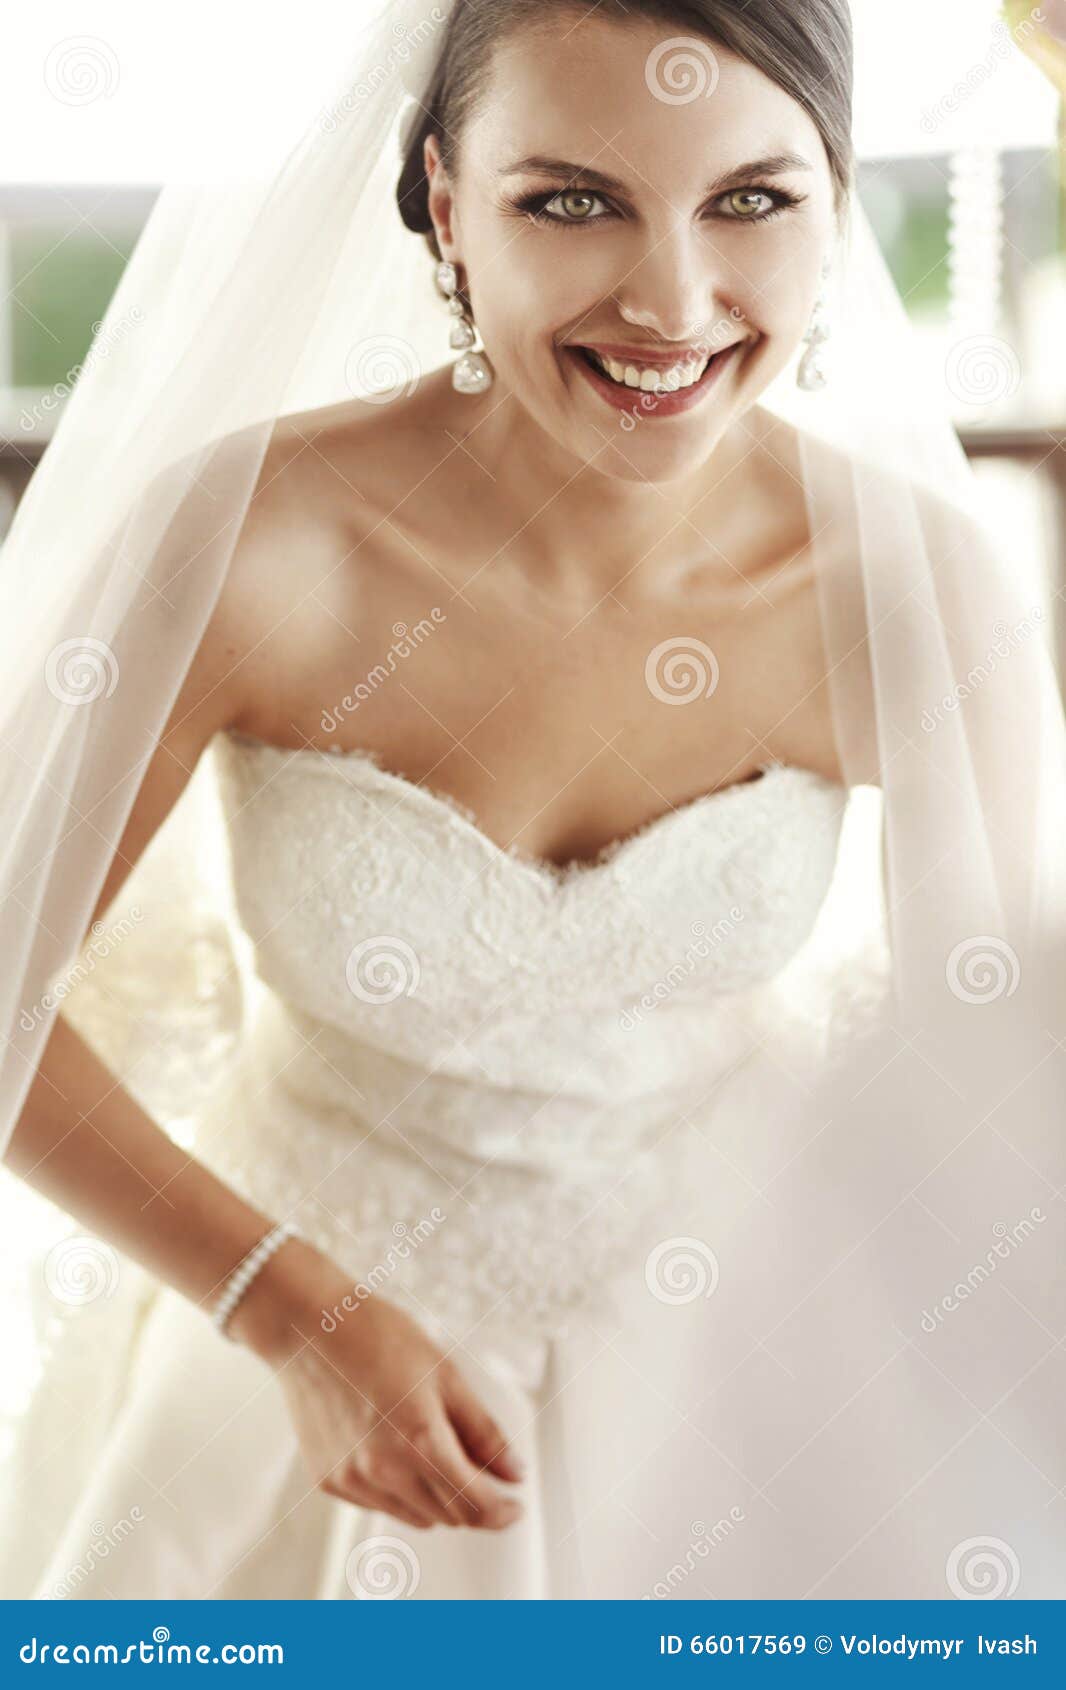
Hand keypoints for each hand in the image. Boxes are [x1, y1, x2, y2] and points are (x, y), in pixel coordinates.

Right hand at [229, 1238, 526, 1530]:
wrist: (309, 1327)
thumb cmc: (379, 1338)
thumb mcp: (446, 1375)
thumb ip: (484, 1432)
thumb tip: (515, 1474)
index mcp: (419, 1443)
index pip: (475, 1505)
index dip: (502, 1511)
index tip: (515, 1505)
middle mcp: (384, 1473)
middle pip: (449, 1517)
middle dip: (475, 1502)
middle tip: (486, 1473)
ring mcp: (353, 1481)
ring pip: (416, 1516)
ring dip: (438, 1499)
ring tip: (439, 1452)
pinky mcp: (329, 1481)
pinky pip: (381, 1503)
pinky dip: (401, 1490)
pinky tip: (398, 1449)